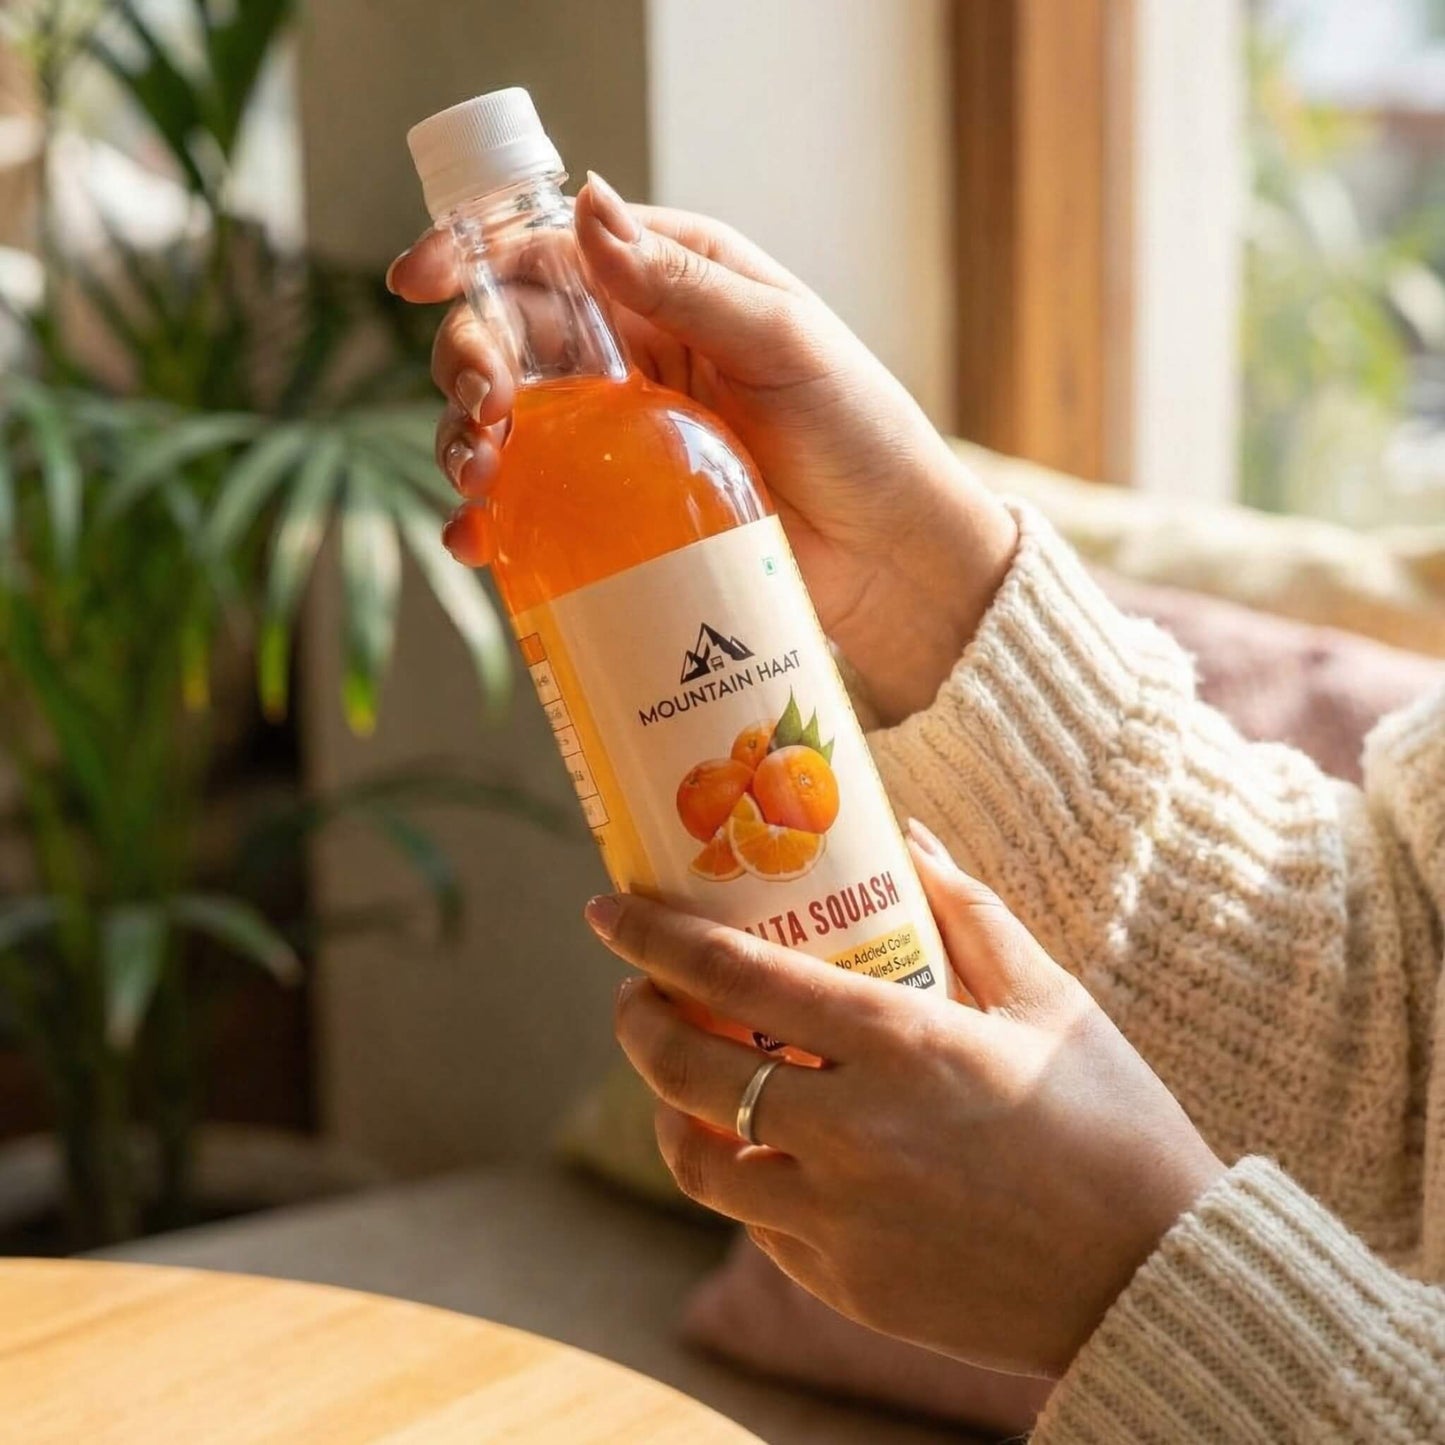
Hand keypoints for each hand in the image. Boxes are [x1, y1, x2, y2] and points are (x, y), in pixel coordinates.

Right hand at [387, 174, 1017, 723]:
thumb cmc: (858, 432)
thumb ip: (684, 280)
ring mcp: (620, 436)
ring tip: (480, 470)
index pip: (553, 251)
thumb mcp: (782, 339)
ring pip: (512, 422)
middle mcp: (633, 351)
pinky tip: (481, 537)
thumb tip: (587, 207)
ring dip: (469, 440)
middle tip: (483, 404)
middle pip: (512, 338)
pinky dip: (497, 521)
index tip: (421, 279)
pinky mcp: (618, 511)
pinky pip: (537, 505)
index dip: (475, 257)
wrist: (890, 555)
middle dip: (471, 362)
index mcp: (670, 283)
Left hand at [583, 821, 1223, 1378]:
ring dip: (669, 1114)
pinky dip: (744, 1180)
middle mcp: (853, 1131)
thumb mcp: (1047, 997)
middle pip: (686, 1070)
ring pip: (700, 1164)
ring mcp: (842, 1219)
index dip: (653, 939)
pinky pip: (759, 1227)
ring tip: (682, 1084)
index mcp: (902, 1041)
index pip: (734, 975)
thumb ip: (967, 908)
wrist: (1154, 1276)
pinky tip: (765, 1155)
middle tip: (636, 997)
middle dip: (637, 1022)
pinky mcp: (848, 1285)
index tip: (605, 913)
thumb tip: (909, 835)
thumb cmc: (1109, 1120)